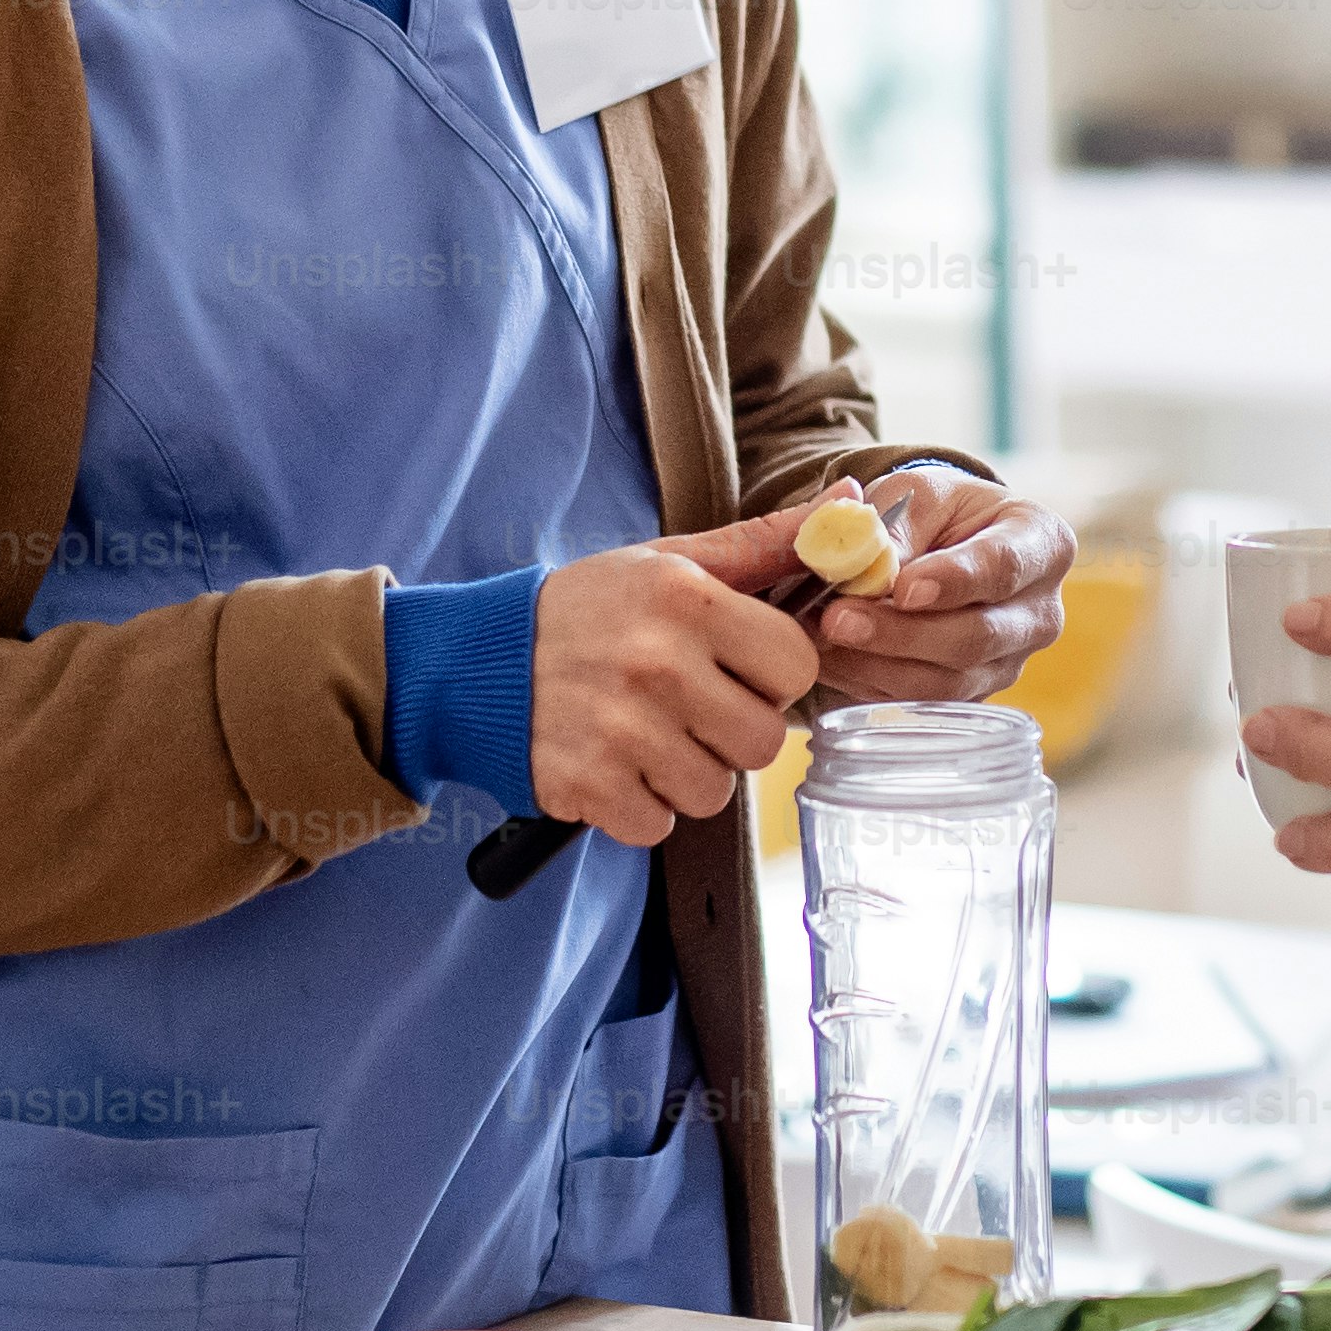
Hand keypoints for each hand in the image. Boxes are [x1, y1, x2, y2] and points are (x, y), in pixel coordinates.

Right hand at [527, 511, 825, 846]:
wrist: (478, 662)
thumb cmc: (589, 610)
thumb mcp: (670, 563)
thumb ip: (765, 542)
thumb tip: (852, 504)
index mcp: (686, 602)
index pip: (797, 666)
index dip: (772, 674)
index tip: (736, 668)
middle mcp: (657, 664)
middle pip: (764, 741)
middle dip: (733, 732)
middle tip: (688, 707)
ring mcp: (621, 730)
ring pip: (715, 791)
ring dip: (687, 773)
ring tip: (647, 734)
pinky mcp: (588, 785)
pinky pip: (660, 825)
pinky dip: (641, 806)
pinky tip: (615, 764)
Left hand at [796, 465, 1075, 706]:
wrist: (941, 544)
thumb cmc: (936, 511)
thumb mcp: (917, 495)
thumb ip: (895, 524)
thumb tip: (866, 566)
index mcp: (1042, 544)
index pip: (1004, 566)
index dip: (954, 581)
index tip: (904, 588)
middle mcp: (1039, 613)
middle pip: (977, 637)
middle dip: (902, 633)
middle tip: (838, 619)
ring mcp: (1009, 662)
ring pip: (948, 682)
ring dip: (878, 664)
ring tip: (822, 637)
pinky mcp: (973, 694)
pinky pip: (922, 702)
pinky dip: (870, 682)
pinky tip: (830, 658)